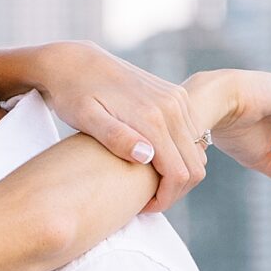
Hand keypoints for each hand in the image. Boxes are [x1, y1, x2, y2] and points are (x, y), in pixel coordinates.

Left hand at [23, 44, 206, 214]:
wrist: (75, 62)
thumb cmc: (73, 95)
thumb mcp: (86, 119)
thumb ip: (114, 137)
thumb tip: (146, 157)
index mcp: (153, 117)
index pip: (178, 173)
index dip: (165, 199)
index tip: (143, 208)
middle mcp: (172, 106)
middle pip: (195, 166)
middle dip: (175, 191)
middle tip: (147, 202)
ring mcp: (176, 98)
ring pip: (197, 152)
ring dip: (179, 174)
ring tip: (147, 184)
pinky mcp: (175, 95)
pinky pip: (192, 135)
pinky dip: (180, 155)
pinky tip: (154, 163)